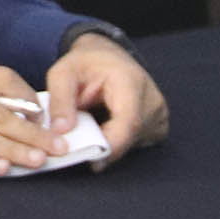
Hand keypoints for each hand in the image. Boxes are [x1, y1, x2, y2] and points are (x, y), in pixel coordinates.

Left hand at [44, 35, 168, 167]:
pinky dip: (119, 141)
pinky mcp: (159, 126)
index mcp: (131, 82)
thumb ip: (60, 100)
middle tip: (79, 140)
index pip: (129, 122)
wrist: (107, 56)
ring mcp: (159, 115)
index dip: (112, 146)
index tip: (93, 162)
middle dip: (103, 145)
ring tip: (93, 123)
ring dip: (110, 142)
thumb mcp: (63, 73)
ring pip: (133, 143)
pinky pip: (137, 143)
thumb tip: (61, 132)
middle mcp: (152, 100)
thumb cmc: (84, 63)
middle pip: (130, 137)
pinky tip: (106, 125)